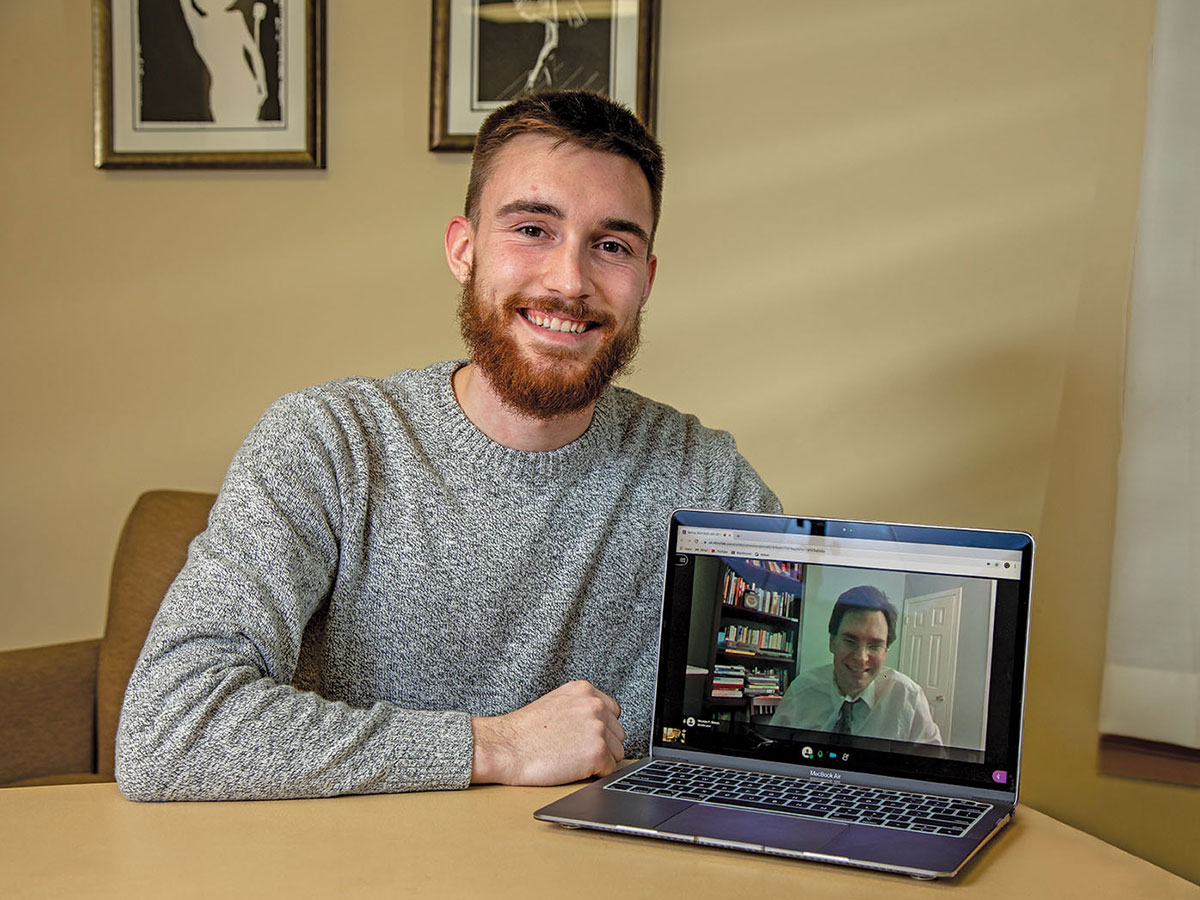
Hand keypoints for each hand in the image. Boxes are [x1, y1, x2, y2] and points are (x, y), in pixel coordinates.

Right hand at [470, 681, 624, 785]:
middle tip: (575, 750)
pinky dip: (595, 774)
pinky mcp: (597, 752)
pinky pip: (610, 769)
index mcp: (585, 690)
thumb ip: (580, 706)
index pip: (613, 712)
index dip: (601, 728)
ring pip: (617, 752)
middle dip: (602, 745)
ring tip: (572, 758)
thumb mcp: (556, 703)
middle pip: (617, 733)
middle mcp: (595, 705)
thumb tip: (600, 721)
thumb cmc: (525, 731)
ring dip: (600, 760)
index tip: (586, 737)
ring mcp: (597, 728)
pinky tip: (574, 768)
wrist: (506, 747)